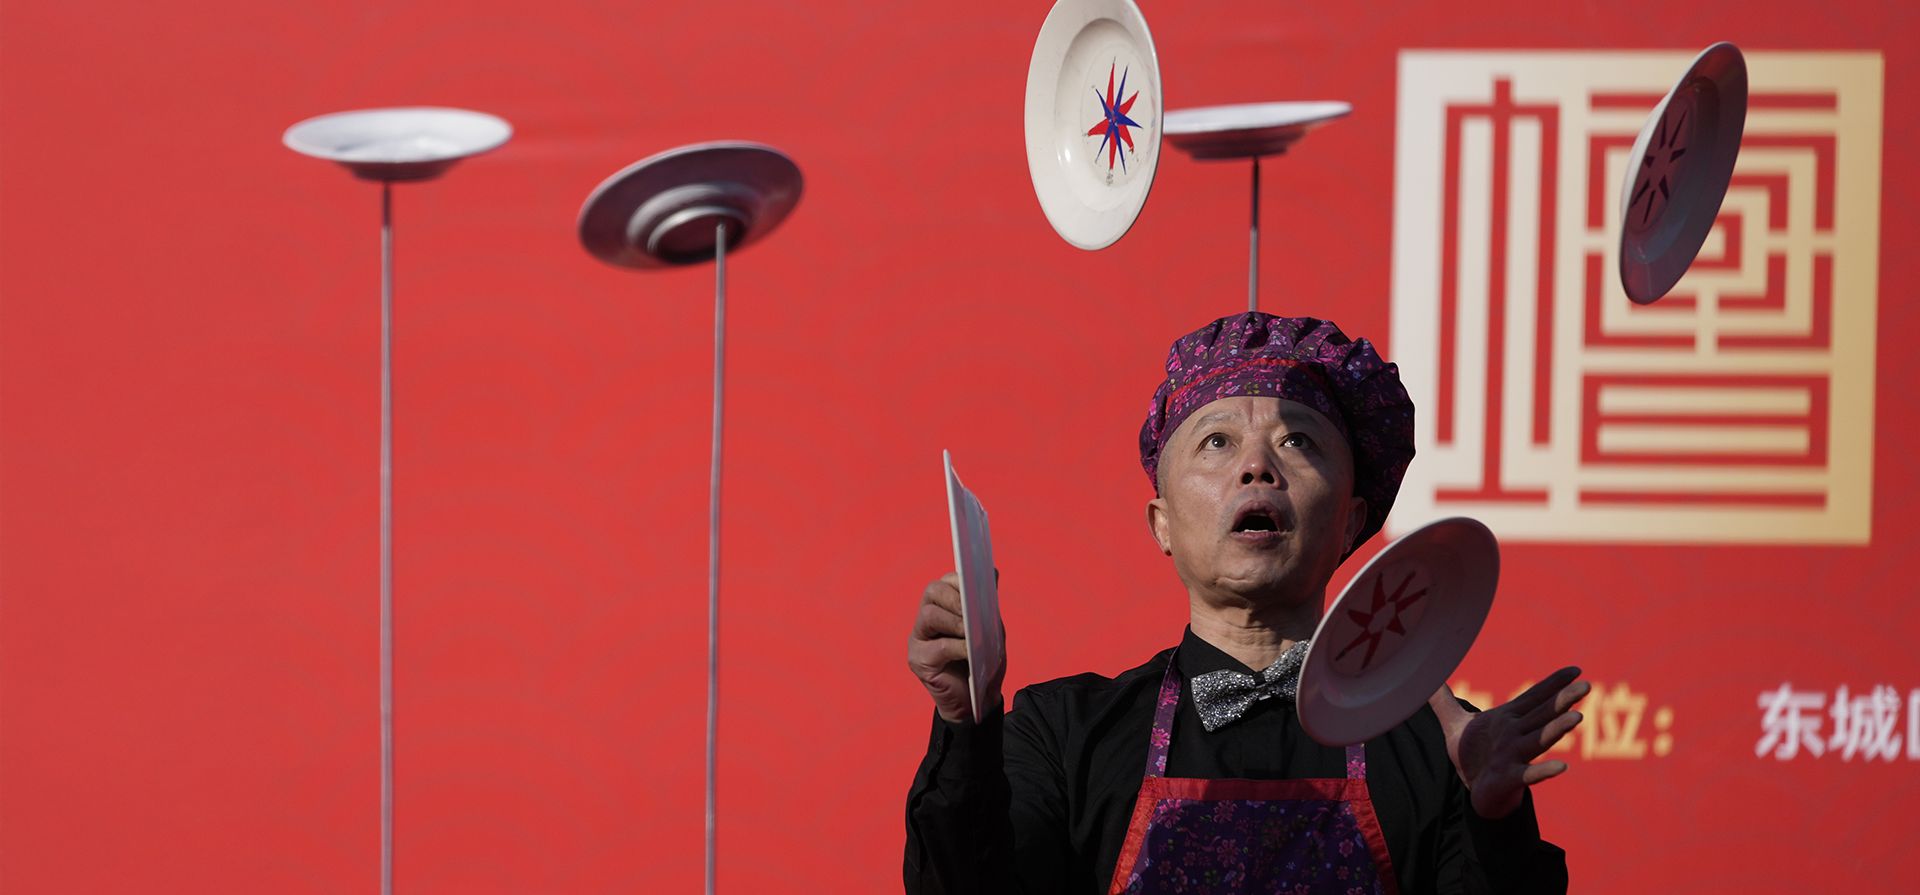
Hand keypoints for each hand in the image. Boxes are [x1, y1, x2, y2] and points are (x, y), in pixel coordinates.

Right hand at [907, 571, 1004, 724]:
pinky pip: (936, 647)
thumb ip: (987, 605)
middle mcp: (926, 619)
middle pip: (932, 592)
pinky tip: (970, 651)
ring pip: (929, 615)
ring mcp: (919, 639)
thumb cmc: (983, 661)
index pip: (944, 582)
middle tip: (972, 610)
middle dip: (954, 597)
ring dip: (954, 621)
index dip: (959, 581)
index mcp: (942, 607)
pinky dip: (957, 646)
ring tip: (971, 631)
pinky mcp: (918, 661)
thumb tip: (991, 574)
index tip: (976, 587)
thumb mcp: (990, 629)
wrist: (979, 698)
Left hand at [1429, 667, 1589, 819]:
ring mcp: (1515, 756)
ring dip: (1557, 729)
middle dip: (1564, 700)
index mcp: (1508, 719)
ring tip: (1577, 717)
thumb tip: (1427, 679)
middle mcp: (1517, 735)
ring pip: (1539, 739)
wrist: (1472, 792)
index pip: (1534, 697)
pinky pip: (1529, 774)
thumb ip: (1443, 701)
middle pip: (1543, 714)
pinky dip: (1544, 771)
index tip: (1576, 670)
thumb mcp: (1454, 725)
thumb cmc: (1474, 757)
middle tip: (1587, 686)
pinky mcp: (1511, 777)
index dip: (1554, 684)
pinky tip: (1562, 767)